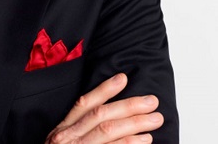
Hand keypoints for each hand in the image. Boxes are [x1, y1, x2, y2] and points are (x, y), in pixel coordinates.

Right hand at [45, 73, 163, 143]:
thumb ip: (79, 131)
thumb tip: (108, 117)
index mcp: (63, 131)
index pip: (84, 104)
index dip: (104, 90)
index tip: (123, 79)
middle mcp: (68, 139)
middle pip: (100, 116)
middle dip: (128, 106)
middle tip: (151, 102)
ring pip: (108, 132)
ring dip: (134, 124)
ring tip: (154, 120)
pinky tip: (145, 140)